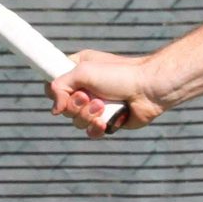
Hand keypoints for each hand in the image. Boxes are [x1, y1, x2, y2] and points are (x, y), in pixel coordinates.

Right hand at [46, 50, 162, 137]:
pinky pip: (90, 131)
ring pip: (76, 121)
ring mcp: (96, 105)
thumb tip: (55, 110)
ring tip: (104, 106)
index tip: (66, 91)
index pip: (54, 84)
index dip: (56, 92)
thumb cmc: (119, 74)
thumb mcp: (83, 71)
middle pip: (64, 106)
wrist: (148, 89)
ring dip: (88, 115)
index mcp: (78, 70)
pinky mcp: (106, 120)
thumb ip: (60, 86)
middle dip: (77, 105)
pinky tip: (105, 122)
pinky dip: (96, 128)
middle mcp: (86, 88)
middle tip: (90, 96)